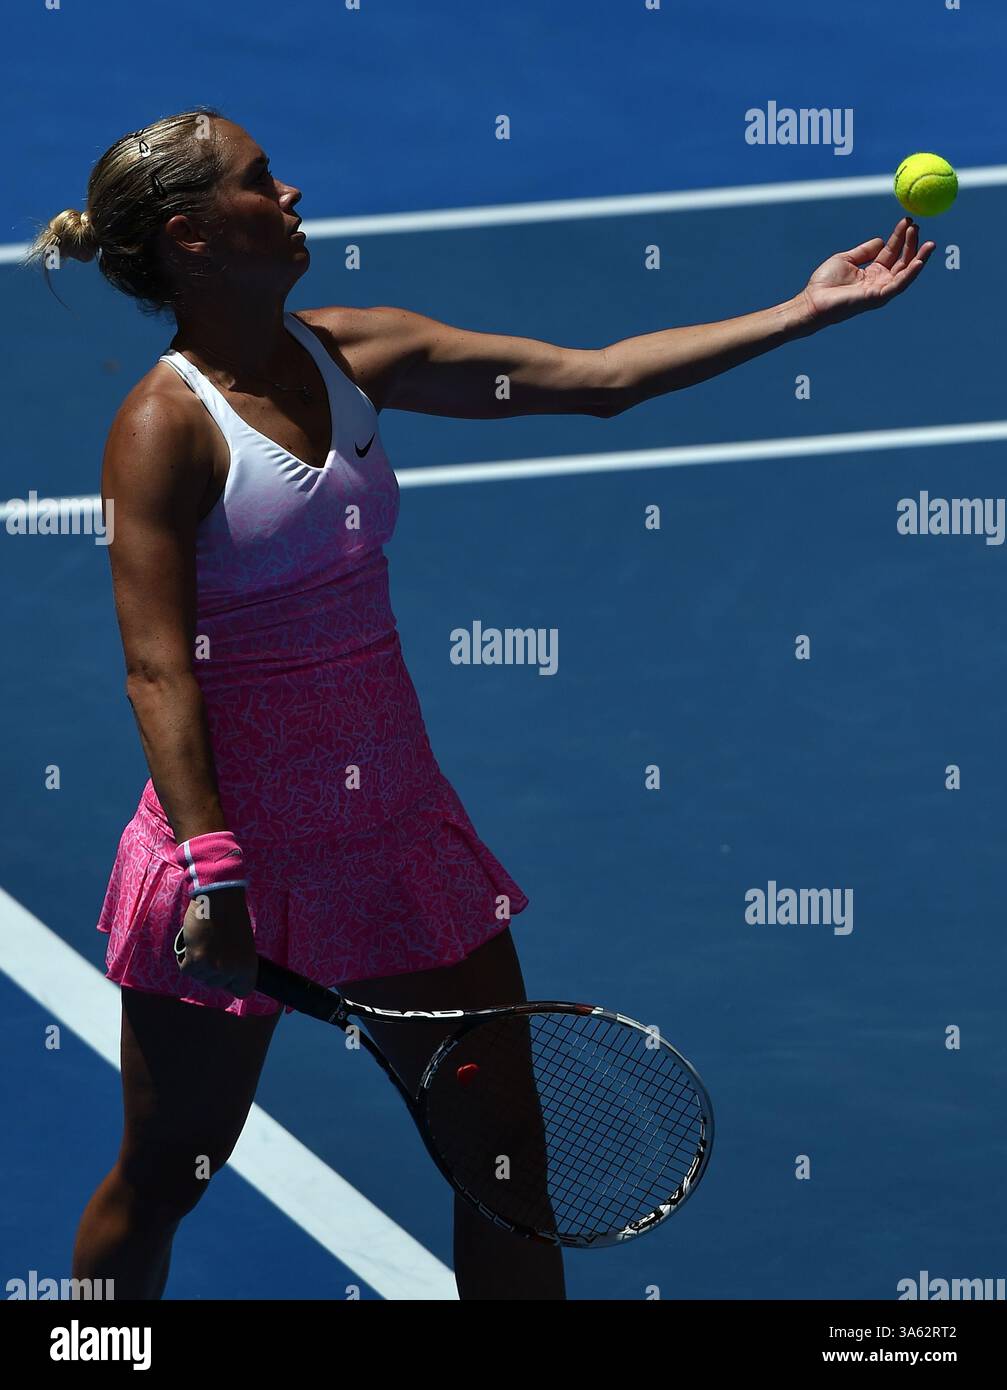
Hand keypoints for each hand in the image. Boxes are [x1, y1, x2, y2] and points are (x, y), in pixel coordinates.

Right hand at [174, 887, 257, 996]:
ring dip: (197, 962)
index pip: (242, 991)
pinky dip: (185, 957)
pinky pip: (185, 969)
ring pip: (199, 977)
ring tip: (205, 941)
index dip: (232, 982)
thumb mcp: (244, 944)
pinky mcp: (196, 960)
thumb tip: (226, 975)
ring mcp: (213, 967)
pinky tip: (193, 942)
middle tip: (213, 947)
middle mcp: (232, 971)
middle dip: (211, 969)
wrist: (219, 898)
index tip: (228, 972)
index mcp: (249, 966)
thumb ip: (237, 962)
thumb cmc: (232, 916)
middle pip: (215, 984)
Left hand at [800, 217, 934, 329]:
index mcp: (872, 271)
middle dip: (911, 243)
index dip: (900, 236)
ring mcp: (880, 290)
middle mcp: (880, 281)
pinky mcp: (877, 298)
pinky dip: (911, 274)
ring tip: (928, 242)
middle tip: (916, 226)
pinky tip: (919, 261)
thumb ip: (865, 250)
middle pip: (902, 261)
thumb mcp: (847, 259)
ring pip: (906, 273)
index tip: (907, 220)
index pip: (892, 251)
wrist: (812, 301)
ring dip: (918, 257)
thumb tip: (882, 240)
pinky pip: (899, 285)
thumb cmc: (825, 283)